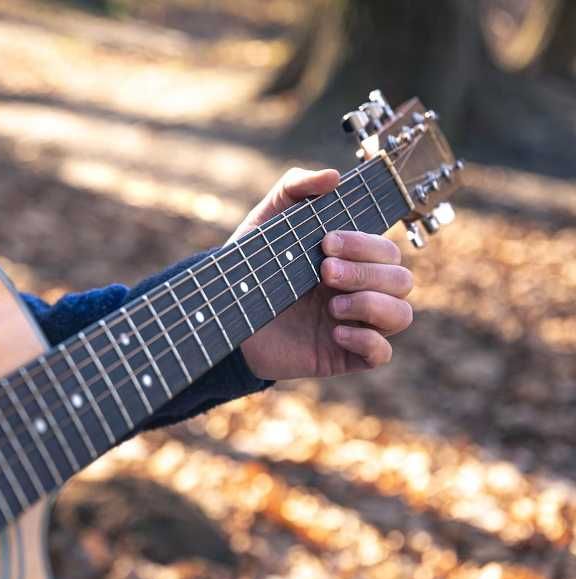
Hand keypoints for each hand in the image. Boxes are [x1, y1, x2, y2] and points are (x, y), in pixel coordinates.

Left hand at [234, 168, 413, 379]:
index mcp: (352, 260)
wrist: (223, 312)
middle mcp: (360, 290)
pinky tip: (335, 332)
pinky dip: (367, 341)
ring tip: (330, 306)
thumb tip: (334, 176)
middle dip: (365, 273)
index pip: (388, 250)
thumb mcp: (267, 219)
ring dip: (372, 305)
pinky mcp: (342, 355)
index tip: (326, 242)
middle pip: (401, 280)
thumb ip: (295, 187)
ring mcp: (354, 323)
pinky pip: (382, 353)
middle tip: (323, 272)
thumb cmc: (250, 265)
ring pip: (402, 314)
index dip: (366, 245)